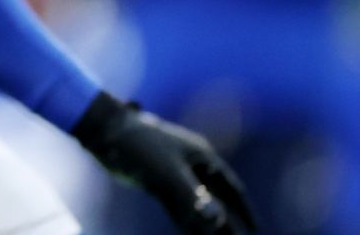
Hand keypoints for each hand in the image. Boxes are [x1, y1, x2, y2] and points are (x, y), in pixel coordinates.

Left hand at [73, 92, 255, 233]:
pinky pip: (177, 206)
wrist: (106, 133)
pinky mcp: (157, 183)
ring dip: (206, 224)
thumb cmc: (140, 146)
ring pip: (196, 205)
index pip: (232, 188)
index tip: (254, 230)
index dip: (243, 209)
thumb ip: (194, 198)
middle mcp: (192, 166)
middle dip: (226, 222)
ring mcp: (174, 175)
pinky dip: (186, 221)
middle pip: (216, 199)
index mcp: (203, 157)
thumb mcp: (168, 173)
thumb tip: (217, 220)